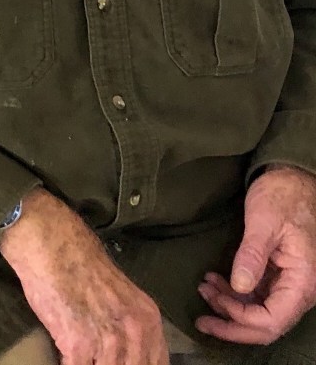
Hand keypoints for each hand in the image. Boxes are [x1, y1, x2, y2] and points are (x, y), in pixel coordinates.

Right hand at [0, 188, 168, 364]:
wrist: (50, 241)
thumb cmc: (79, 259)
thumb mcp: (120, 293)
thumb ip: (128, 325)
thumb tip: (126, 354)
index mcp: (148, 319)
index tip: (119, 361)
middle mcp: (134, 332)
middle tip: (95, 357)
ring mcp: (108, 340)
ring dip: (90, 363)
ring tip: (81, 355)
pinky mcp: (78, 343)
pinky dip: (69, 364)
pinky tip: (64, 355)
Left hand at [196, 165, 315, 344]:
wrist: (291, 178)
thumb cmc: (281, 195)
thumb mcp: (264, 222)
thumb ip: (252, 255)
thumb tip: (239, 287)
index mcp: (303, 281)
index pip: (273, 320)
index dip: (242, 320)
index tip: (214, 304)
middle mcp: (299, 288)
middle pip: (267, 324)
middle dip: (233, 324)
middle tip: (201, 319)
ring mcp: (288, 282)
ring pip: (260, 311)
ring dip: (230, 306)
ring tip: (203, 288)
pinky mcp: (277, 273)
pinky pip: (257, 295)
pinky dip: (235, 294)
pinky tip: (214, 281)